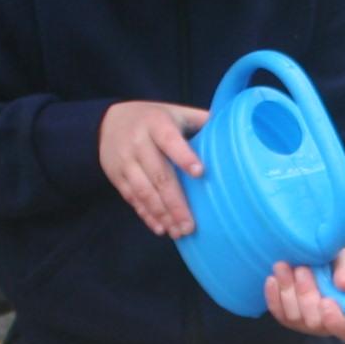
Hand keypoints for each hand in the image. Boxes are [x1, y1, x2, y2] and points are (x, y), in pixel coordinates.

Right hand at [99, 100, 208, 236]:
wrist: (107, 122)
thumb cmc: (153, 118)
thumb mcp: (175, 112)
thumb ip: (200, 120)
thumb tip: (237, 131)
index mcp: (157, 123)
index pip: (170, 140)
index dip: (184, 156)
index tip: (200, 173)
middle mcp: (138, 142)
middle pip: (159, 175)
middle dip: (176, 203)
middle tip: (191, 225)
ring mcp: (125, 161)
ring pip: (144, 191)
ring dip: (162, 214)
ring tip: (179, 231)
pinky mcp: (116, 176)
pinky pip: (131, 198)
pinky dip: (146, 215)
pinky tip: (161, 228)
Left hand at [265, 247, 344, 340]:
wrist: (321, 263)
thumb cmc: (341, 267)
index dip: (336, 321)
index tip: (327, 301)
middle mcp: (328, 327)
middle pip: (314, 322)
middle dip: (307, 294)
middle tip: (303, 269)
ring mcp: (306, 325)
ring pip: (294, 316)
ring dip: (288, 289)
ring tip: (284, 265)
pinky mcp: (288, 319)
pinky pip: (278, 312)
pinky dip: (273, 295)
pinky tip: (273, 279)